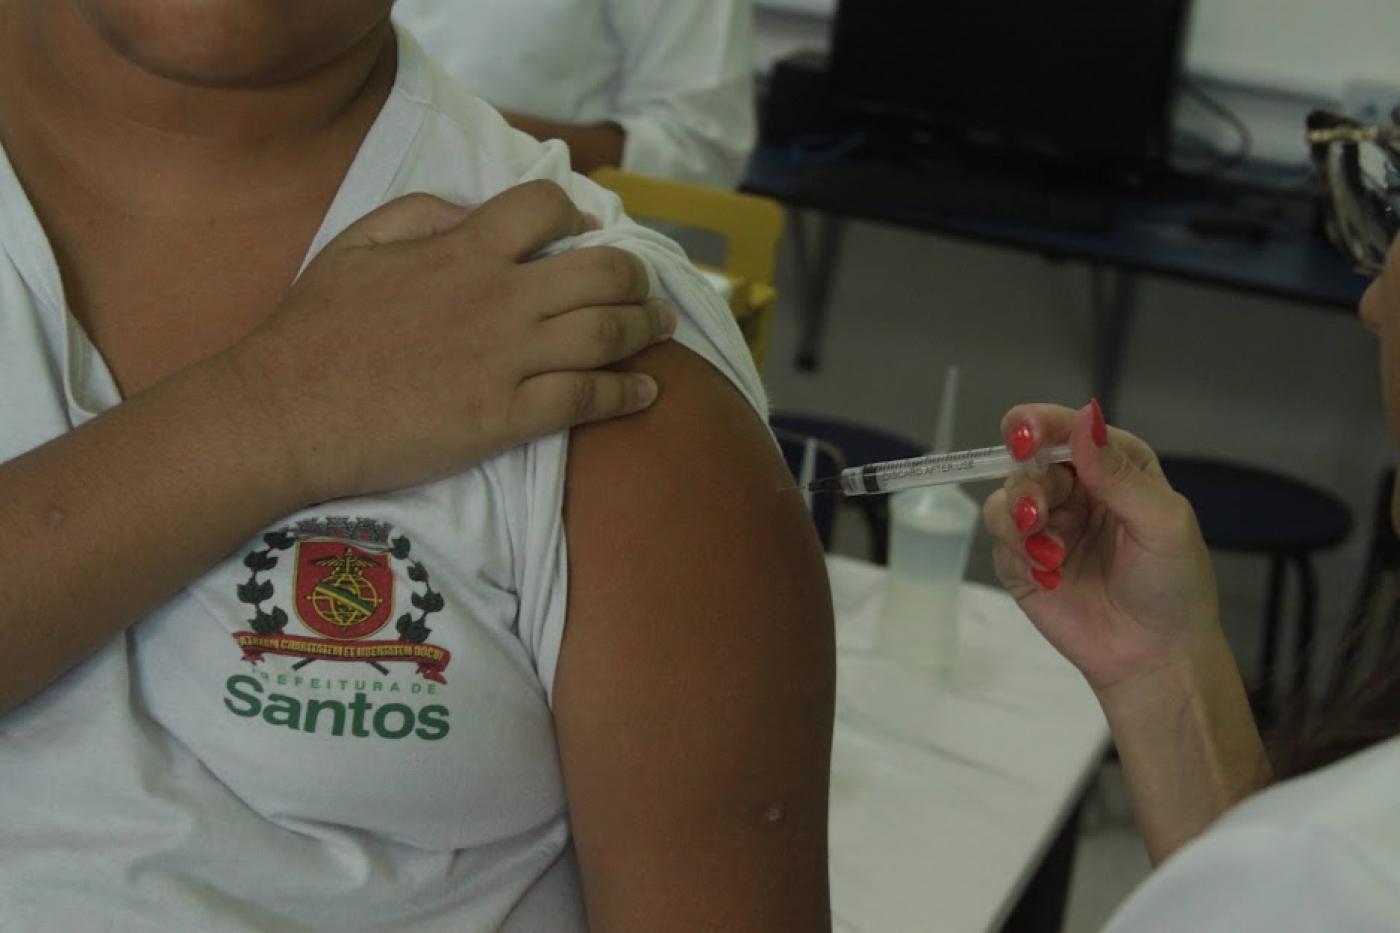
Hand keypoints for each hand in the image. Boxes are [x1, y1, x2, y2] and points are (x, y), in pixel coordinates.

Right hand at [223, 181, 672, 503]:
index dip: (578, 217)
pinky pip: (586, 399)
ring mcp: (506, 360)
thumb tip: (476, 208)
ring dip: (647, 328)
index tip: (588, 234)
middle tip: (645, 287)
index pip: (547, 208)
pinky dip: (628, 393)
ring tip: (662, 328)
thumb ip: (421, 213)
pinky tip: (647, 390)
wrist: (286, 411)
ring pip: (607, 333)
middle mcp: (498, 298)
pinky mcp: (504, 418)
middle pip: (602, 271)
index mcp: (462, 248)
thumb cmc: (315, 328)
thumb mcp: (358, 242)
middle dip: (635, 275)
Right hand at [981, 401, 1221, 692]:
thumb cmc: (1174, 585)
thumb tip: (1085, 418)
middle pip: (1028, 463)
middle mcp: (1076, 488)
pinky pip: (999, 538)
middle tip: (1035, 514)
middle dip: (1026, 485)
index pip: (1069, 430)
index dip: (1042, 424)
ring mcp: (1047, 524)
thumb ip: (1118, 474)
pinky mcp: (1022, 560)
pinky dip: (1016, 550)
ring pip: (1006, 497)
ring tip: (1047, 553)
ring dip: (1017, 517)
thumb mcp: (1161, 523)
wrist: (1156, 656)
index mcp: (1114, 466)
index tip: (1022, 432)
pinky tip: (1048, 572)